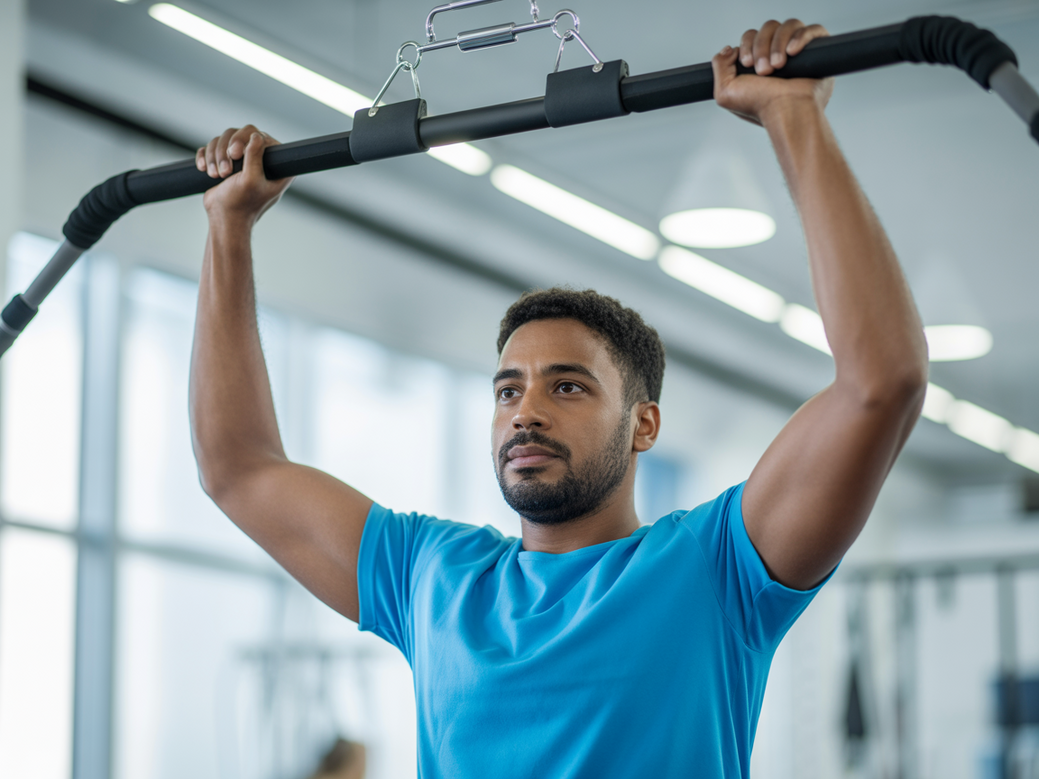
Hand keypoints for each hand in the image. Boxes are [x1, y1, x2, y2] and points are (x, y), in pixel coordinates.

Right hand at [197, 125, 293, 224]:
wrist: (223, 219)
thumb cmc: (241, 204)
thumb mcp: (251, 180)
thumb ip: (255, 156)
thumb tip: (256, 135)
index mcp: (276, 167)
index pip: (262, 137)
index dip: (246, 139)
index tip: (236, 154)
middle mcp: (261, 161)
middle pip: (240, 134)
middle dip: (226, 150)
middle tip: (225, 171)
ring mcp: (243, 161)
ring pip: (224, 140)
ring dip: (215, 156)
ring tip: (216, 175)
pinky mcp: (226, 163)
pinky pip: (212, 147)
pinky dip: (205, 156)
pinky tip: (204, 170)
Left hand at [712, 20, 832, 126]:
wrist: (785, 113)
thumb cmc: (760, 107)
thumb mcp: (725, 91)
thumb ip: (719, 66)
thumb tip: (728, 49)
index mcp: (760, 61)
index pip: (752, 36)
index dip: (747, 45)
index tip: (747, 64)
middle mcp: (779, 54)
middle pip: (768, 27)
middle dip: (761, 47)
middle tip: (763, 70)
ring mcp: (800, 52)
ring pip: (788, 25)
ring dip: (777, 44)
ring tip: (778, 66)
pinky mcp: (818, 51)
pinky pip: (812, 29)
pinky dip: (801, 37)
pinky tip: (792, 52)